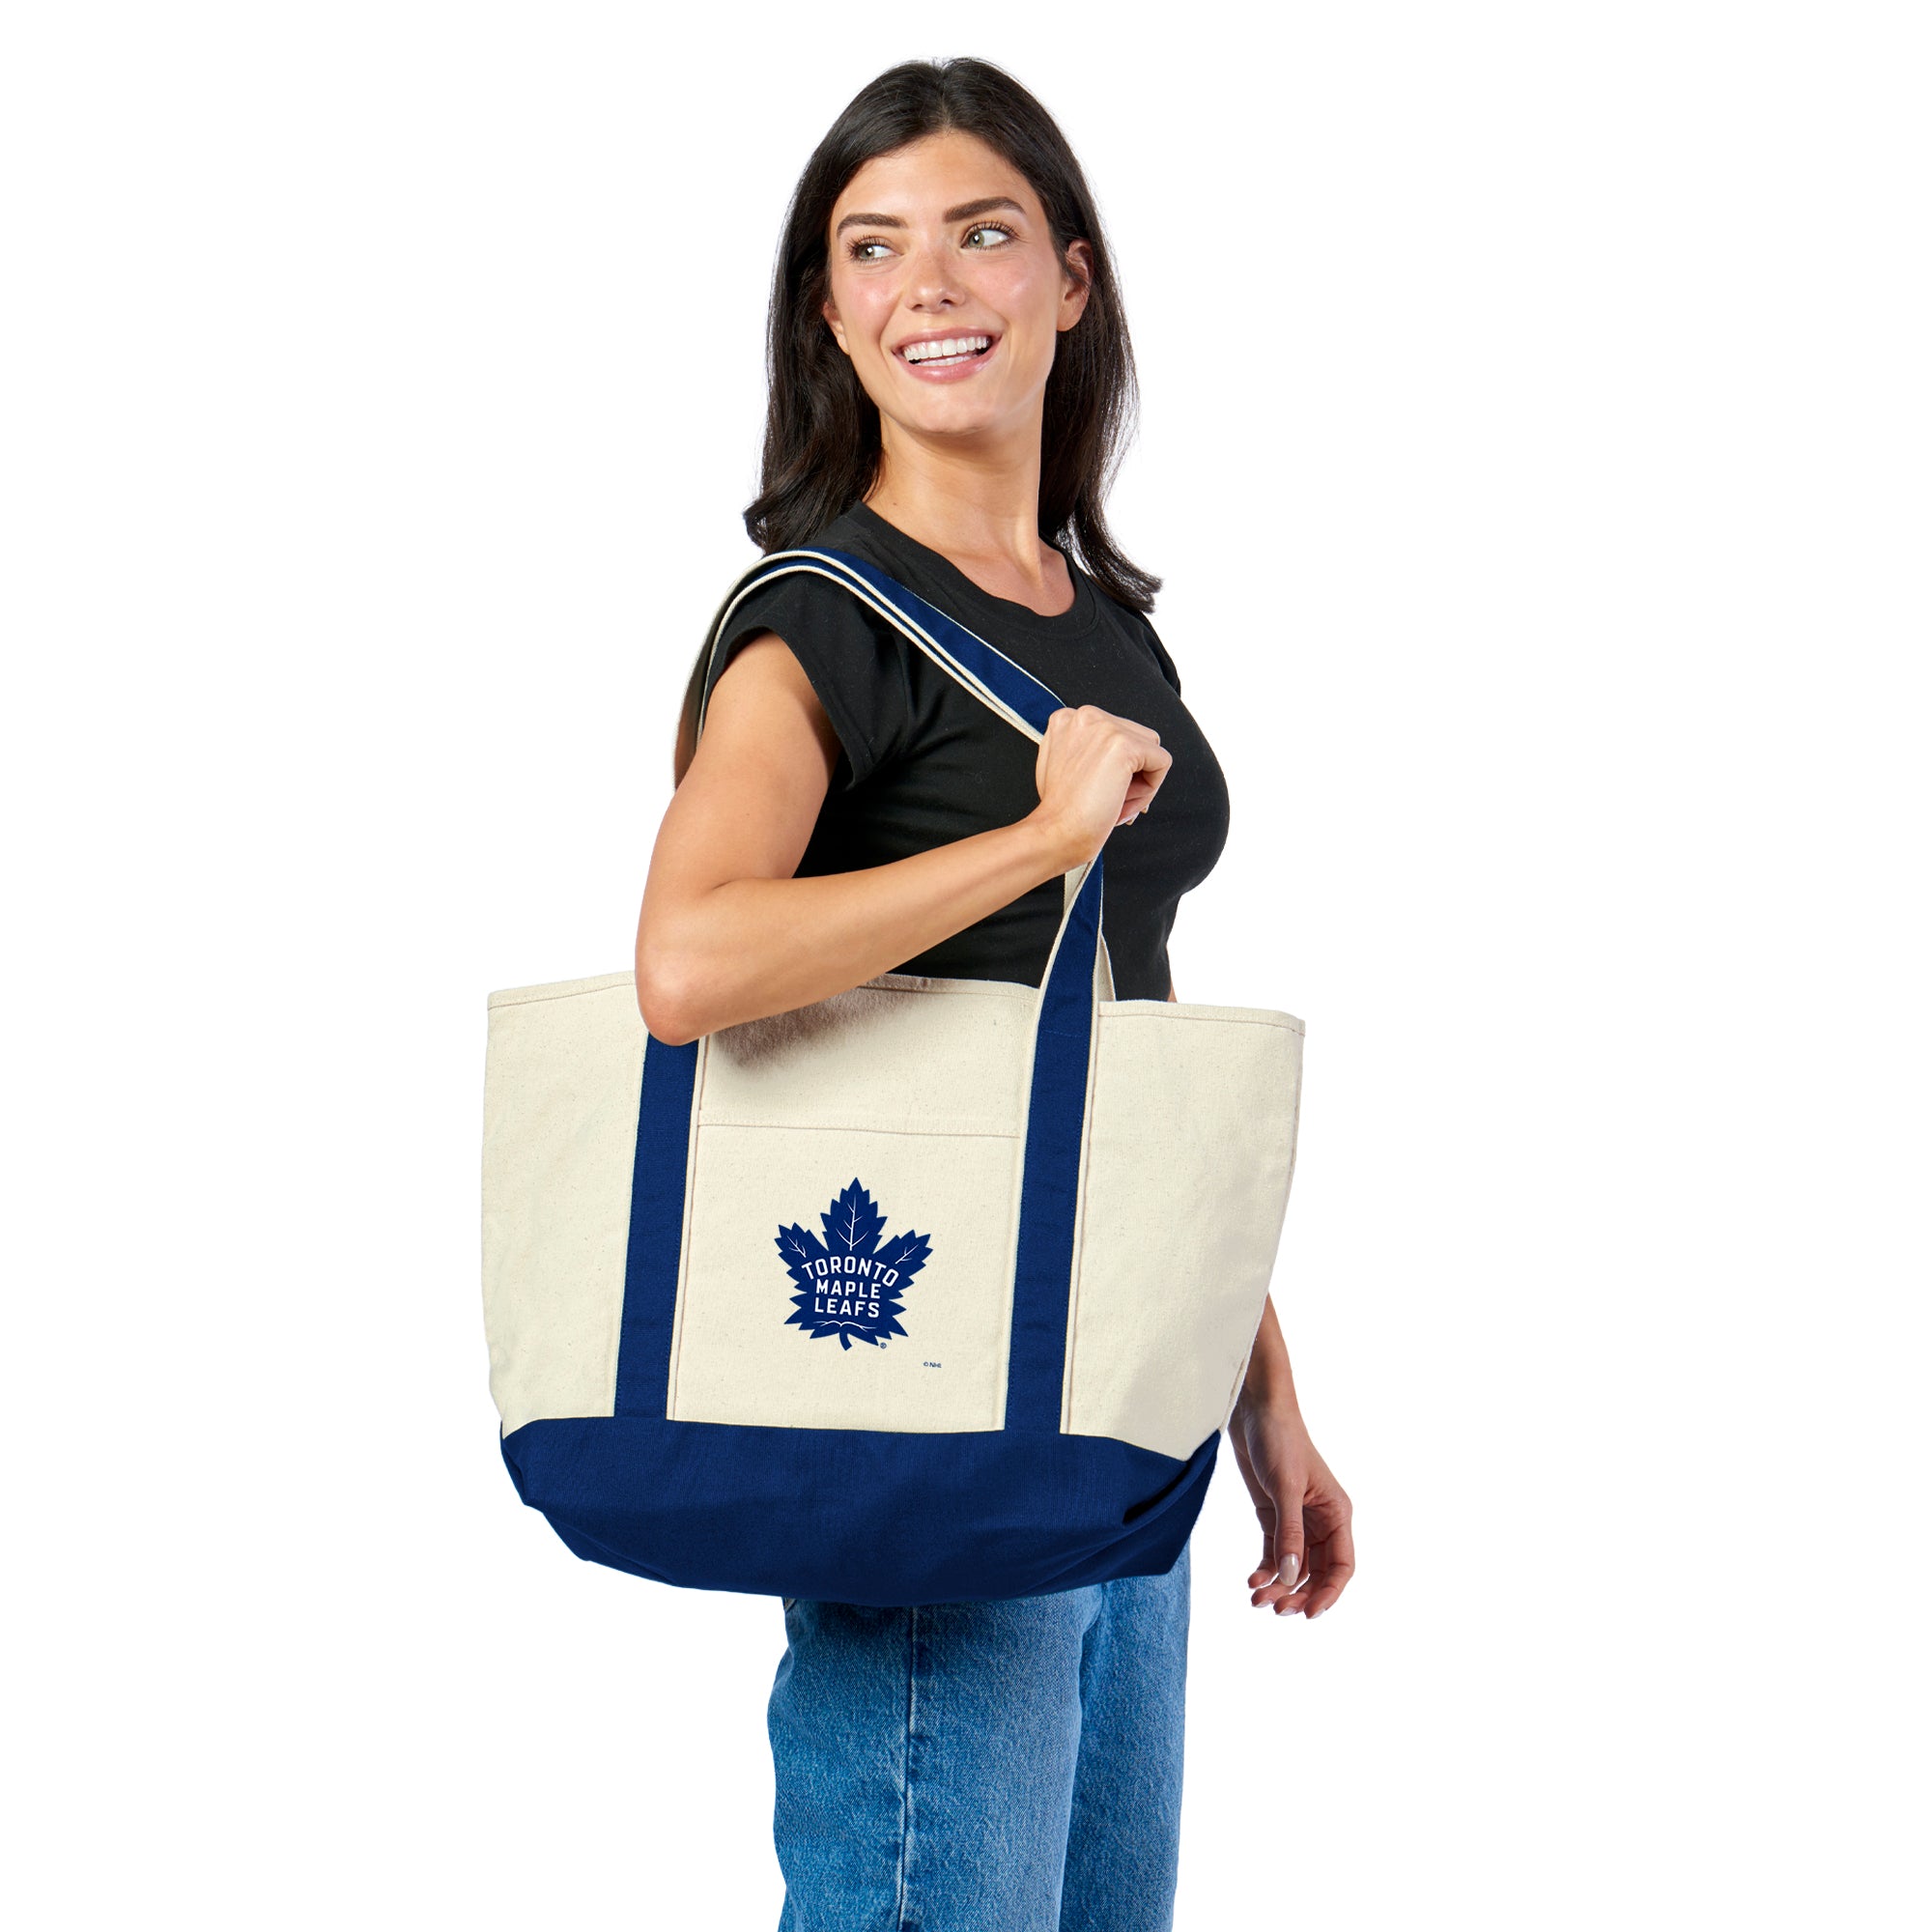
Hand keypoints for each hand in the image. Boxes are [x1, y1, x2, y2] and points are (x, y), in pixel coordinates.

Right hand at [1030, 703, 1171, 866]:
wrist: (1055, 832)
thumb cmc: (1060, 811)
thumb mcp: (1064, 766)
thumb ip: (1086, 751)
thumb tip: (1118, 756)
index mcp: (1068, 719)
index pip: (1116, 734)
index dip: (1116, 769)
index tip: (1100, 791)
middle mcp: (1085, 716)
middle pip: (1136, 739)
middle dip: (1131, 775)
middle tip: (1109, 802)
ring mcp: (1105, 728)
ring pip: (1151, 750)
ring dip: (1140, 783)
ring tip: (1115, 803)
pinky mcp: (1124, 745)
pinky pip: (1162, 763)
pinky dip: (1151, 789)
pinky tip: (1123, 803)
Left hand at [1227, 1395, 1355, 1619]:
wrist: (1255, 1411)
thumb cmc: (1279, 1441)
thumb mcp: (1285, 1488)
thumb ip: (1289, 1533)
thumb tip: (1291, 1577)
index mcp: (1336, 1513)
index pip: (1342, 1565)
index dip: (1329, 1592)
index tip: (1309, 1614)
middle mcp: (1321, 1521)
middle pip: (1317, 1571)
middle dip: (1299, 1593)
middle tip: (1276, 1610)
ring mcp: (1297, 1520)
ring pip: (1294, 1566)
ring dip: (1279, 1585)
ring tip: (1256, 1599)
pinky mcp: (1274, 1515)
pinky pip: (1275, 1552)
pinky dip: (1266, 1569)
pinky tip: (1252, 1580)